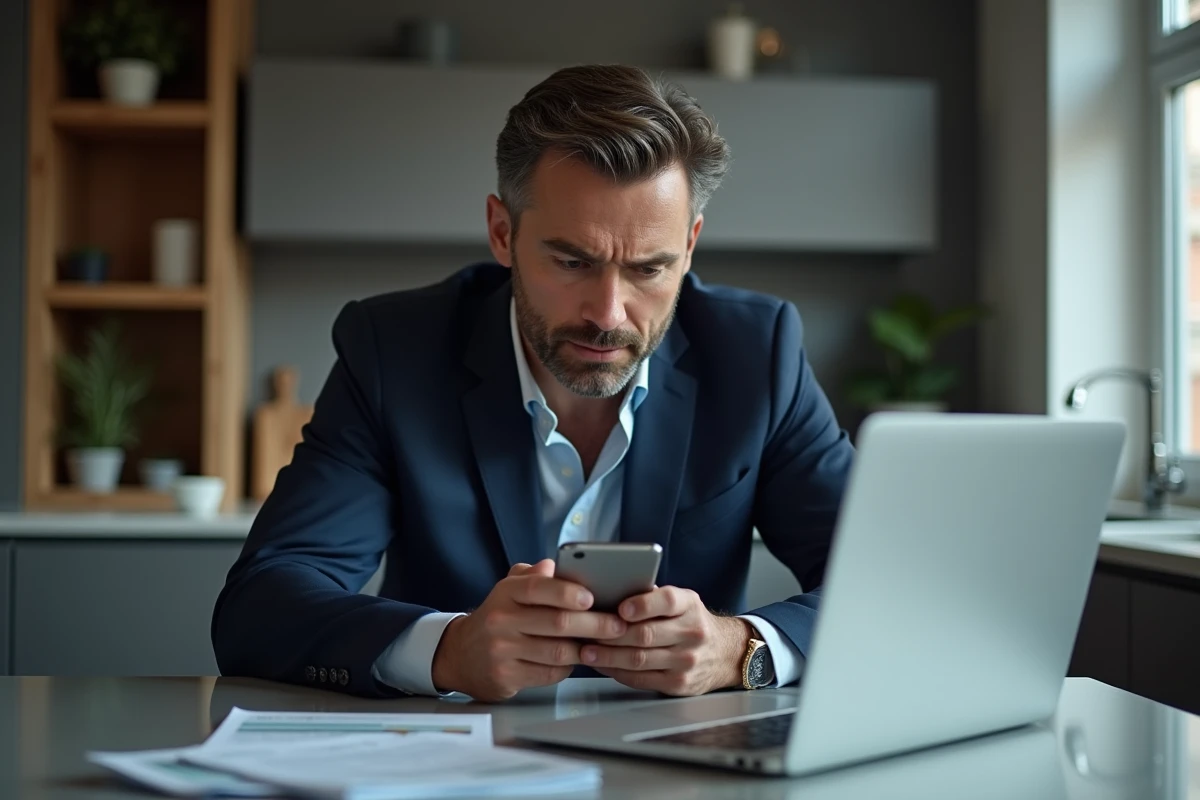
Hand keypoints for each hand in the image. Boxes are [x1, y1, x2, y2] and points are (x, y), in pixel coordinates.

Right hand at [431, 559, 627, 700]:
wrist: (460, 655)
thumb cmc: (497, 618)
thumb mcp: (509, 590)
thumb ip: (532, 576)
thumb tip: (554, 565)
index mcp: (506, 592)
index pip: (539, 587)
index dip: (569, 592)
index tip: (593, 598)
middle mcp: (501, 620)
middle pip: (557, 622)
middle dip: (594, 624)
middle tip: (618, 626)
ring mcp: (502, 650)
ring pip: (557, 651)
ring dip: (585, 649)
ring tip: (604, 643)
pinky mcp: (506, 676)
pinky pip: (549, 673)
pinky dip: (568, 666)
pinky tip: (576, 659)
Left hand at [579, 586, 751, 695]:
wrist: (725, 653)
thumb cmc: (691, 621)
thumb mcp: (682, 601)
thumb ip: (653, 597)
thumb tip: (611, 591)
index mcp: (690, 605)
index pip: (667, 601)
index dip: (642, 605)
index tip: (620, 609)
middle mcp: (692, 633)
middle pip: (645, 635)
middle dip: (611, 634)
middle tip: (587, 632)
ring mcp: (687, 661)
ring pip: (639, 659)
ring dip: (608, 656)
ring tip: (586, 651)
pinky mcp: (679, 684)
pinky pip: (641, 679)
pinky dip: (617, 672)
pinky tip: (603, 665)